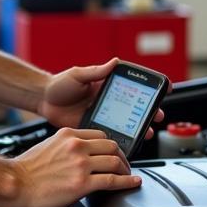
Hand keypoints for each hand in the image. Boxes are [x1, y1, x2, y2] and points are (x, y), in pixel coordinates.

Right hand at [12, 128, 140, 206]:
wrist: (15, 184)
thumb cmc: (27, 169)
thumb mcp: (49, 146)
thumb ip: (68, 146)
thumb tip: (83, 154)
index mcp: (68, 134)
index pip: (100, 135)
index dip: (112, 145)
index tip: (114, 153)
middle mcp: (77, 146)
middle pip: (112, 146)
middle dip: (122, 157)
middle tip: (124, 165)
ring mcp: (81, 165)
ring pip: (115, 162)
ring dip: (125, 169)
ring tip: (127, 175)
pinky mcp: (83, 184)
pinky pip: (112, 181)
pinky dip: (127, 182)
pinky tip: (133, 182)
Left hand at [36, 57, 166, 137]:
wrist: (43, 101)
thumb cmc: (59, 84)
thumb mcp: (78, 75)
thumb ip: (96, 71)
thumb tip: (115, 61)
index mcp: (106, 86)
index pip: (132, 87)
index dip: (148, 90)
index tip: (163, 91)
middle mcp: (107, 102)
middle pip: (133, 108)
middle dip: (148, 112)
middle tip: (158, 116)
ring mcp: (102, 116)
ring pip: (125, 123)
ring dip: (138, 128)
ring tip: (147, 132)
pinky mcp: (93, 128)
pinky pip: (109, 135)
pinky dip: (119, 140)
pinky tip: (128, 144)